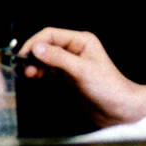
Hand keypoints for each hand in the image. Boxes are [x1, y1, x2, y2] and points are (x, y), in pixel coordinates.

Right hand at [19, 27, 142, 126]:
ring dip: (35, 65)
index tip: (24, 55)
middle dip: (33, 55)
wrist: (120, 110)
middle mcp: (75, 49)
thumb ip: (58, 58)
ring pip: (46, 58)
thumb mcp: (81, 71)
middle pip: (46, 45)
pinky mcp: (68, 77)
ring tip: (29, 74)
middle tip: (24, 67)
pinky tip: (36, 78)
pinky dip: (40, 73)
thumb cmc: (108, 88)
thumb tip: (37, 48)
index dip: (35, 43)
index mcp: (81, 41)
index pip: (51, 34)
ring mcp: (71, 63)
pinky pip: (49, 70)